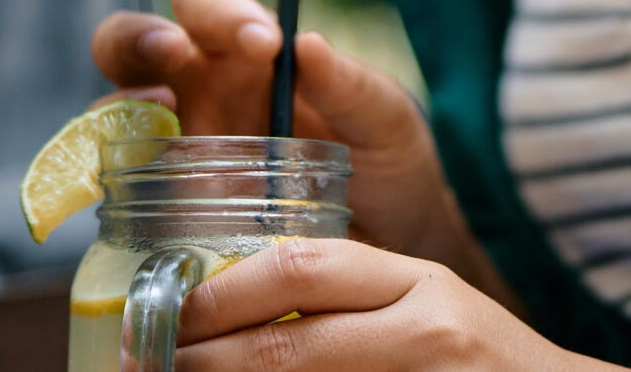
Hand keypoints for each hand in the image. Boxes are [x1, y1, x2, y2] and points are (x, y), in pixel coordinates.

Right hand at [94, 0, 498, 285]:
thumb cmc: (387, 163)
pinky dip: (119, 188)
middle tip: (174, 53)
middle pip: (132, 43)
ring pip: (115, 112)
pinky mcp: (171, 210)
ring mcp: (177, 151)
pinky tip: (145, 200)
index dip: (218, 10)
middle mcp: (199, 91)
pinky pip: (125, 191)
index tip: (261, 40)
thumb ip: (351, 86)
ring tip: (157, 129)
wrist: (394, 245)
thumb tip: (307, 44)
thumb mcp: (385, 120)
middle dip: (139, 40)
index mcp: (247, 53)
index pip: (205, 3)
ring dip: (119, 112)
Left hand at [174, 239, 585, 370]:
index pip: (301, 267)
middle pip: (291, 339)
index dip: (221, 293)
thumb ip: (345, 298)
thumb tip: (230, 303)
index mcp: (415, 278)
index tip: (168, 310)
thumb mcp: (419, 306)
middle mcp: (426, 325)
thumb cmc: (476, 360)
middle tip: (154, 363)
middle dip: (208, 355)